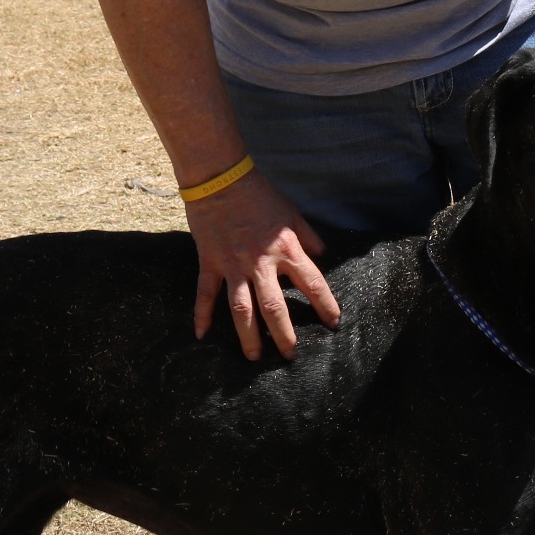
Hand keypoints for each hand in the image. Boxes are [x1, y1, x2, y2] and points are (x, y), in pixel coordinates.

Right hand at [186, 171, 341, 360]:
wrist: (219, 177)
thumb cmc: (258, 193)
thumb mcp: (291, 212)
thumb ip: (308, 236)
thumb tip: (323, 254)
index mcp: (287, 250)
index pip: (313, 283)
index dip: (326, 305)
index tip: (333, 323)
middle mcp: (261, 264)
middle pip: (275, 308)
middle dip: (284, 335)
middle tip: (290, 356)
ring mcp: (234, 266)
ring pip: (241, 310)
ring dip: (248, 336)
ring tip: (254, 357)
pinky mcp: (210, 263)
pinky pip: (206, 294)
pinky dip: (202, 314)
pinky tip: (201, 335)